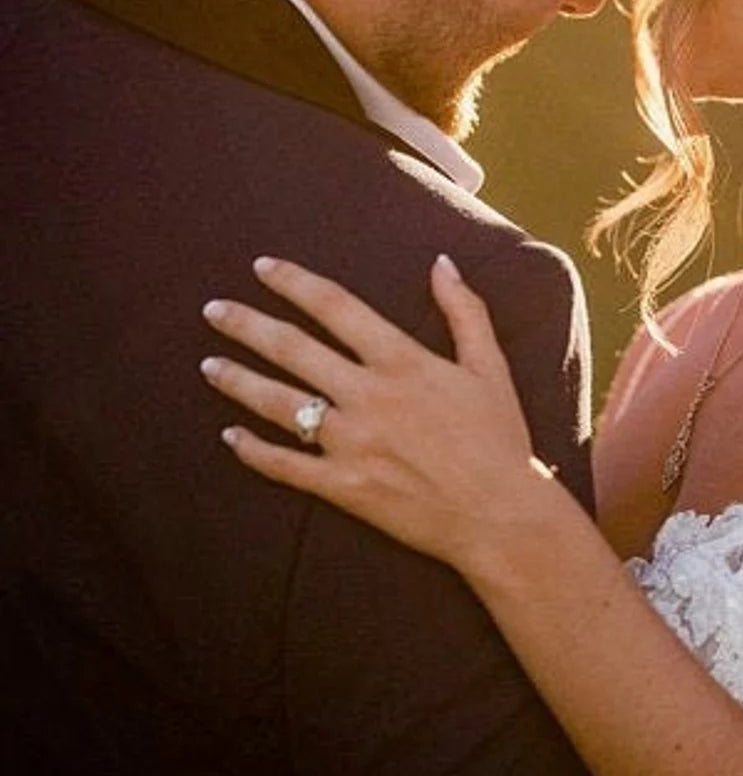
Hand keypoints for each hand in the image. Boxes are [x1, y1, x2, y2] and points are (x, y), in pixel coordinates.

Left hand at [200, 254, 562, 574]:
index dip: (295, 283)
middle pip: (292, 349)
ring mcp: (350, 443)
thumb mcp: (490, 367)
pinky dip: (252, 451)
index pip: (336, 307)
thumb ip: (465, 310)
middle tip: (212, 309)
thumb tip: (442, 262)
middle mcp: (368, 396)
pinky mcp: (342, 486)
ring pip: (278, 403)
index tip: (263, 267)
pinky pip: (284, 465)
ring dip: (237, 380)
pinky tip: (229, 437)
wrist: (499, 514)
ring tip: (207, 364)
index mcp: (403, 362)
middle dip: (247, 324)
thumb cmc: (500, 439)